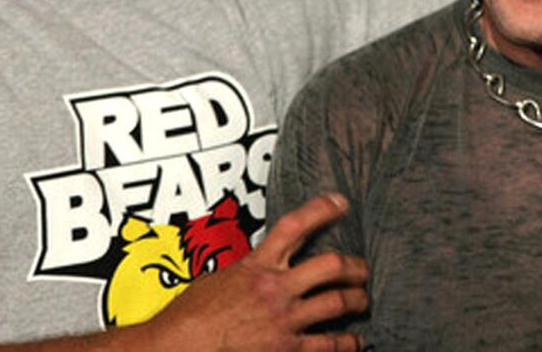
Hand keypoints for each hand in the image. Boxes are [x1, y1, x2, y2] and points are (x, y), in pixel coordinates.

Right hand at [146, 193, 366, 350]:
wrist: (179, 346)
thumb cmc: (190, 316)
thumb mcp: (218, 279)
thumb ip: (246, 273)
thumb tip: (255, 273)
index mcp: (257, 266)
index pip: (295, 226)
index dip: (322, 209)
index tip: (340, 202)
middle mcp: (275, 288)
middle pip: (330, 265)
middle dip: (354, 267)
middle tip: (362, 269)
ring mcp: (283, 319)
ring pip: (338, 303)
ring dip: (356, 301)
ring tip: (362, 300)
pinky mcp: (285, 349)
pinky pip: (329, 345)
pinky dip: (347, 343)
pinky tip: (354, 341)